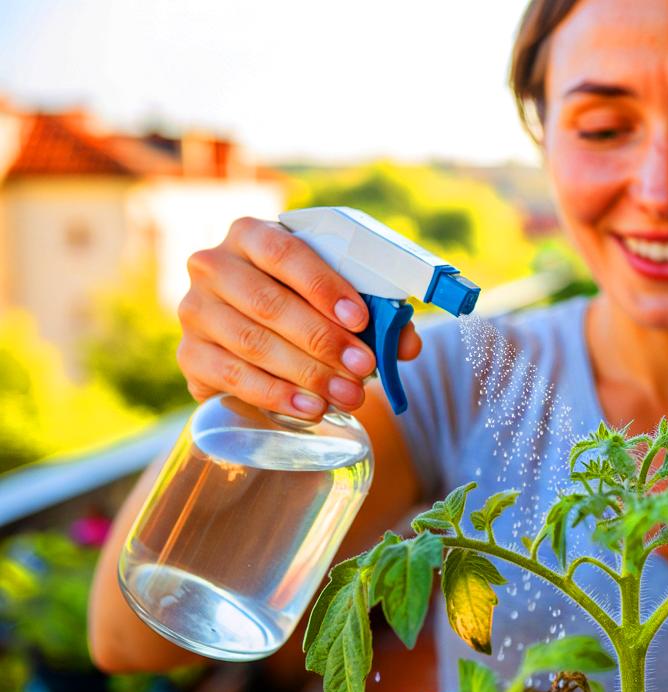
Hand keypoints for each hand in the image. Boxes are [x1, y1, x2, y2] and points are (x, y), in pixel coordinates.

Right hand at [177, 217, 422, 418]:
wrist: (262, 338)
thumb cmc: (307, 307)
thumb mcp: (340, 300)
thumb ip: (378, 316)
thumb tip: (406, 343)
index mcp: (252, 235)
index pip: (284, 253)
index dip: (323, 287)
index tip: (361, 320)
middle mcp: (213, 265)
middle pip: (268, 303)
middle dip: (322, 340)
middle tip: (363, 368)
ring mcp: (194, 310)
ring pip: (252, 342)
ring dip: (306, 373)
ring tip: (347, 396)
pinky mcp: (188, 354)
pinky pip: (231, 376)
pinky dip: (275, 395)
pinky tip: (310, 408)